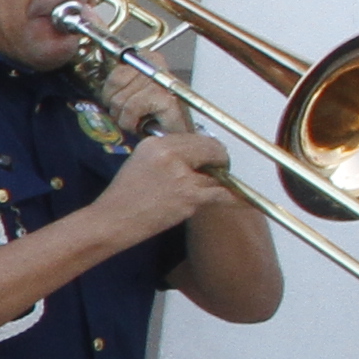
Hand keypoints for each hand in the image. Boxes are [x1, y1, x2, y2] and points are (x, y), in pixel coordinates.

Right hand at [93, 124, 235, 240]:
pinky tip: (247, 200)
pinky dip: (236, 198)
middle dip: (218, 159)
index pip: (195, 137)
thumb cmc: (123, 195)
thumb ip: (168, 153)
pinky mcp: (190, 197)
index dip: (206, 148)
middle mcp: (170, 154)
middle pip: (211, 149)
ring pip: (215, 174)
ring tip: (204, 189)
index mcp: (156, 143)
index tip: (209, 156)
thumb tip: (198, 153)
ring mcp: (182, 176)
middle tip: (218, 169)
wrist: (112, 221)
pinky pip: (222, 194)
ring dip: (216, 181)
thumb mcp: (140, 161)